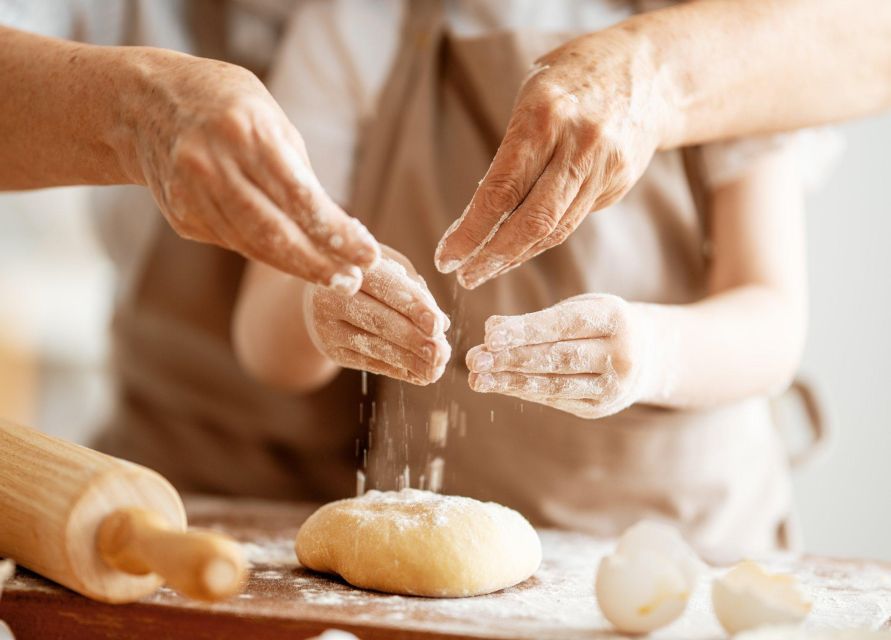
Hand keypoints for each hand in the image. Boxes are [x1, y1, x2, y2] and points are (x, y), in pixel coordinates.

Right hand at [126, 50, 378, 292]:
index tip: (368, 255)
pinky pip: (234, 243)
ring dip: (297, 268)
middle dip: (319, 265)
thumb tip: (339, 226)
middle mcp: (214, 165)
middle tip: (352, 282)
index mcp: (246, 132)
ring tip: (334, 278)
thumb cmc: (226, 105)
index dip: (336, 233)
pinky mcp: (182, 217)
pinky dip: (267, 254)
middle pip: (274, 233)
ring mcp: (191, 194)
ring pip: (254, 247)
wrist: (143, 102)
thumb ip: (299, 172)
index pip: (300, 196)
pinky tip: (292, 259)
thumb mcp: (271, 118)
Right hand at [304, 247, 450, 384]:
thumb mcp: (392, 270)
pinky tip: (420, 375)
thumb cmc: (370, 277)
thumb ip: (416, 292)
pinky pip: (368, 362)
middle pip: (377, 319)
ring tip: (436, 368)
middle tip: (441, 353)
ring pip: (372, 345)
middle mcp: (332, 296)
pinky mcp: (332, 350)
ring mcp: (328, 326)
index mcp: (352, 266)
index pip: (386, 287)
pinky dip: (397, 370)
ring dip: (408, 360)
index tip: (437, 325)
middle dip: (413, 338)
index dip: (413, 306)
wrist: (324, 295)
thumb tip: (442, 324)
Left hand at [435, 28, 672, 288]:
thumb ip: (512, 152)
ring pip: (555, 228)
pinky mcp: (618, 183)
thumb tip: (480, 215)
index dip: (472, 231)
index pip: (501, 190)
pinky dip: (541, 239)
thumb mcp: (532, 97)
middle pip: (533, 221)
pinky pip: (572, 220)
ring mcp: (604, 167)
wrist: (651, 71)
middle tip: (466, 277)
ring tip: (485, 269)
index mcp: (545, 117)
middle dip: (494, 257)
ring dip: (516, 255)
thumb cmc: (573, 78)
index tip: (447, 257)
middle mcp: (579, 145)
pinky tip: (518, 249)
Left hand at [466, 294, 659, 418]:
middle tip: (474, 359)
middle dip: (511, 359)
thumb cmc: (597, 324)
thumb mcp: (578, 310)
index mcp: (614, 318)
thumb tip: (491, 332)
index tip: (489, 334)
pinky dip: (524, 392)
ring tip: (478, 379)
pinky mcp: (599, 407)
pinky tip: (498, 386)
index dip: (525, 330)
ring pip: (555, 384)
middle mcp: (620, 354)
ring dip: (511, 382)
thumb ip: (539, 320)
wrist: (645, 355)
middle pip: (558, 358)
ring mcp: (612, 386)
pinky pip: (556, 399)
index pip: (563, 325)